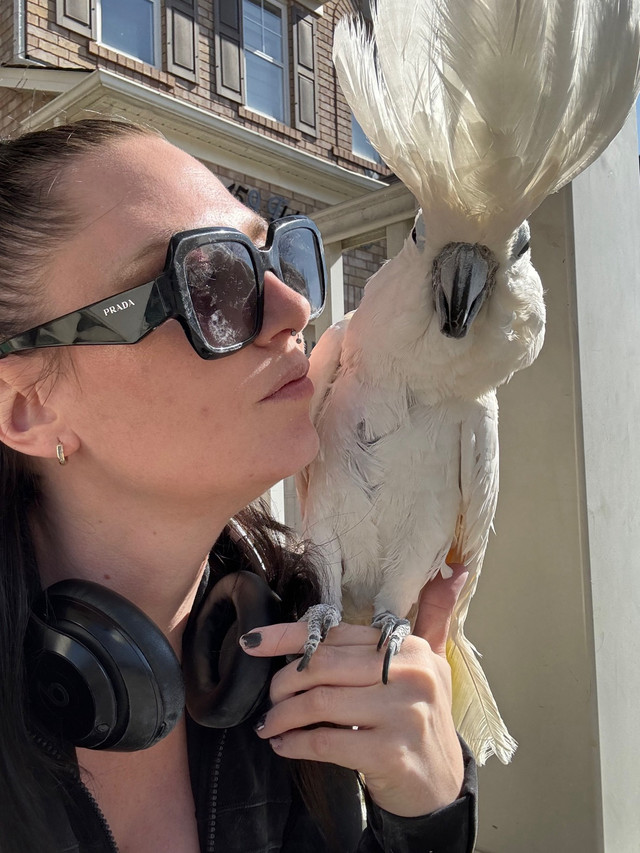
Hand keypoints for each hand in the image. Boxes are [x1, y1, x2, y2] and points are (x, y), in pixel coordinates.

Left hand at [239, 564, 468, 817]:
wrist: (442, 787)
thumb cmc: (423, 719)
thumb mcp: (434, 663)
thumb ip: (435, 615)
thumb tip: (455, 567)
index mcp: (412, 648)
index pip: (338, 633)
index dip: (290, 636)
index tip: (253, 643)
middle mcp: (410, 674)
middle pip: (324, 665)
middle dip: (284, 680)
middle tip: (270, 697)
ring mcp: (402, 714)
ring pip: (320, 702)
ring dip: (283, 714)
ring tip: (270, 723)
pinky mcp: (389, 753)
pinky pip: (326, 741)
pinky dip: (296, 743)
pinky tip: (284, 745)